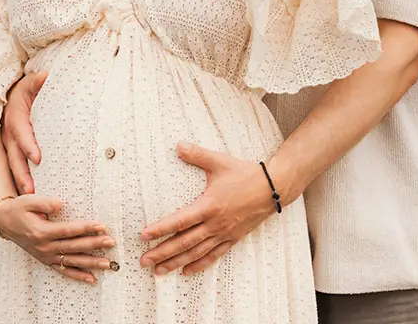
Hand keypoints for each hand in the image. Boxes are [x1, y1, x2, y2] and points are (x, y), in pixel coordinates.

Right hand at [0, 195, 115, 283]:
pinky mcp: (47, 261)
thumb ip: (45, 203)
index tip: (101, 226)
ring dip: (90, 262)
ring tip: (107, 263)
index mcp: (41, 232)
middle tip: (110, 242)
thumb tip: (61, 204)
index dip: (85, 228)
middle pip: (73, 246)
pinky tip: (91, 278)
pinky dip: (78, 275)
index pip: (68, 230)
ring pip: (72, 261)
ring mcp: (46, 256)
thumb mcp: (29, 201)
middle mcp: (44, 246)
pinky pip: (64, 270)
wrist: (6, 222)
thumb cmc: (20, 209)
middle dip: (93, 244)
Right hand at [2, 71, 46, 193]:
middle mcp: (9, 135)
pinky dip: (21, 180)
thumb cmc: (22, 90)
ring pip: (14, 166)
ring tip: (30, 198)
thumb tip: (45, 75)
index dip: (29, 145)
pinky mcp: (13, 150)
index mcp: (15, 120)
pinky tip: (31, 197)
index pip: (21, 134)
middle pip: (15, 157)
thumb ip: (35, 81)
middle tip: (30, 191)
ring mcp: (9, 145)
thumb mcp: (28, 83)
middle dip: (22, 174)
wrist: (8, 95)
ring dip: (20, 182)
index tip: (37, 157)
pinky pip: (16, 167)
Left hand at [138, 142, 276, 275]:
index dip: (160, 229)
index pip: (179, 221)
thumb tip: (178, 145)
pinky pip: (214, 255)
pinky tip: (187, 271)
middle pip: (184, 242)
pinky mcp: (233, 238)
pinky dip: (199, 264)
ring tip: (160, 271)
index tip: (144, 236)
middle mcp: (215, 223)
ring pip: (196, 252)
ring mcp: (224, 233)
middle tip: (144, 261)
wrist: (273, 188)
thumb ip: (197, 155)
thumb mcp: (220, 161)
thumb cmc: (246, 174)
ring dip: (177, 262)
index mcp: (209, 205)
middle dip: (162, 253)